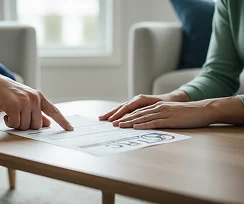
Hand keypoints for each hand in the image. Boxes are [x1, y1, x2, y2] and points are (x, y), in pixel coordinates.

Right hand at [0, 68, 73, 130]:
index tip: (70, 129)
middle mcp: (34, 99)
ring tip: (10, 112)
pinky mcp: (14, 106)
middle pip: (36, 125)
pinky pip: (14, 124)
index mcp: (39, 97)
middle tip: (17, 115)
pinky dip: (8, 122)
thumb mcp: (25, 100)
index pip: (54, 111)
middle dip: (26, 125)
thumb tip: (47, 124)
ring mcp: (25, 102)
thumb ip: (37, 112)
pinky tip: (5, 113)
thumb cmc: (8, 92)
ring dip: (16, 123)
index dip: (62, 121)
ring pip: (25, 126)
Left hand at [108, 97, 243, 128]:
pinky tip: (136, 127)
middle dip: (122, 118)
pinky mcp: (169, 120)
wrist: (202, 109)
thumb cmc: (187, 113)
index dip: (124, 115)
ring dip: (129, 122)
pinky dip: (143, 125)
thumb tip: (147, 122)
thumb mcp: (170, 113)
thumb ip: (158, 116)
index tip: (114, 119)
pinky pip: (154, 122)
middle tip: (111, 123)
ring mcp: (163, 113)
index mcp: (156, 106)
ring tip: (119, 126)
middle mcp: (157, 108)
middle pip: (136, 113)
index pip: (137, 110)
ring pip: (142, 117)